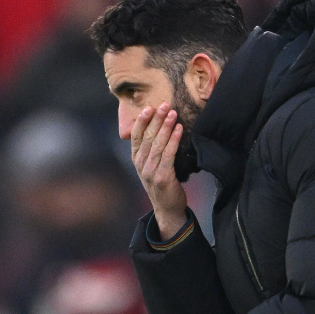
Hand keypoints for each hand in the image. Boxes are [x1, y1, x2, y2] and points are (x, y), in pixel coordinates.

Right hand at [130, 103, 187, 237]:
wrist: (167, 209)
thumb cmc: (162, 184)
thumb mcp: (152, 166)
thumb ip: (151, 150)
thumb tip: (158, 127)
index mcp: (137, 159)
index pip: (136, 136)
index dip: (142, 121)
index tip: (149, 107)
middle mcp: (141, 164)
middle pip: (148, 137)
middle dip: (156, 119)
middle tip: (164, 105)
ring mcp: (150, 171)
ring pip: (158, 144)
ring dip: (166, 126)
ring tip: (173, 113)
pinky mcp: (162, 177)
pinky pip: (169, 155)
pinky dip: (174, 140)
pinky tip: (179, 130)